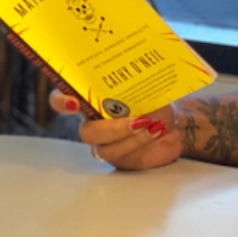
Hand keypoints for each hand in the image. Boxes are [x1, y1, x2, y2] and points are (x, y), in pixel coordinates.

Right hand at [49, 90, 180, 170]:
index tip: (73, 103)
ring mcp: (106, 144)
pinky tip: (157, 132)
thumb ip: (133, 83)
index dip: (61, 102)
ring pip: (107, 149)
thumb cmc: (155, 99)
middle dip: (112, 129)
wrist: (176, 120)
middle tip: (137, 120)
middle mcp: (94, 122)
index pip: (62, 99)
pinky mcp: (122, 159)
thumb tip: (133, 77)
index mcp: (92, 99)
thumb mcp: (146, 85)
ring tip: (153, 125)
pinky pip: (126, 158)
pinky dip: (144, 144)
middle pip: (87, 132)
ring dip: (132, 138)